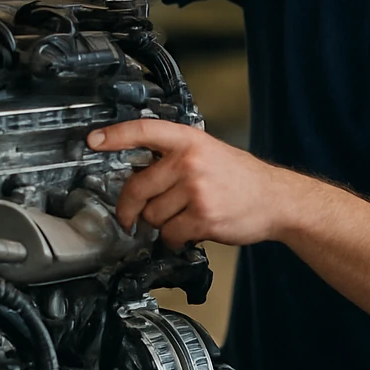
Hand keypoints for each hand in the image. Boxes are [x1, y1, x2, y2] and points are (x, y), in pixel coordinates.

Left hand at [88, 120, 303, 249]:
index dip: (115, 135)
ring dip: (161, 224)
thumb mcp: (208, 152)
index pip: (143, 131)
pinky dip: (176, 239)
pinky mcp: (203, 217)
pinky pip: (171, 235)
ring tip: (182, 217)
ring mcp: (196, 190)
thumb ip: (174, 159)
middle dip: (129, 208)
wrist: (275, 199)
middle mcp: (190, 162)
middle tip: (128, 218)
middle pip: (137, 188)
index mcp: (189, 140)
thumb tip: (135, 176)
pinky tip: (191, 231)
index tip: (93, 140)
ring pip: (153, 216)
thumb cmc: (240, 178)